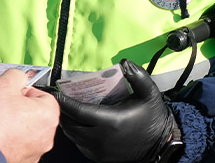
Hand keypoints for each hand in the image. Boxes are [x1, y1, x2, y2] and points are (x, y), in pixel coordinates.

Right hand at [0, 69, 59, 162]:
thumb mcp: (2, 85)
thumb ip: (16, 75)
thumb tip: (19, 76)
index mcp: (48, 115)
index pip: (41, 93)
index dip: (23, 90)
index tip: (10, 92)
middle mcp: (46, 135)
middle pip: (34, 111)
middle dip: (17, 106)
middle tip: (0, 105)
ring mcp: (35, 150)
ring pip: (25, 128)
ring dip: (12, 123)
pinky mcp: (22, 160)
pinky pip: (17, 143)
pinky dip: (8, 138)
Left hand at [53, 59, 175, 162]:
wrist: (161, 144)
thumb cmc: (153, 116)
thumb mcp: (149, 93)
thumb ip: (137, 75)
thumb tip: (124, 62)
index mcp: (110, 121)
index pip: (78, 111)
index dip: (63, 102)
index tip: (53, 92)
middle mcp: (101, 138)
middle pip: (71, 124)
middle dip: (61, 111)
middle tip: (56, 98)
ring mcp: (99, 150)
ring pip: (73, 135)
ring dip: (67, 122)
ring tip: (63, 108)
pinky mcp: (100, 157)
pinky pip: (80, 144)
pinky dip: (75, 133)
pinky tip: (76, 122)